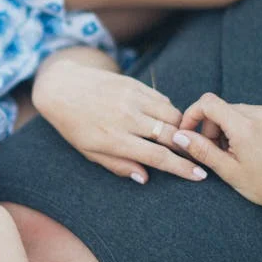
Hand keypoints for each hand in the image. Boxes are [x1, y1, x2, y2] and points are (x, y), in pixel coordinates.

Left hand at [32, 60, 206, 183]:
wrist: (62, 88)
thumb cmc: (74, 126)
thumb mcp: (89, 152)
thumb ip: (118, 165)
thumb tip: (145, 178)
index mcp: (114, 139)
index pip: (157, 156)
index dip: (182, 168)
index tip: (200, 175)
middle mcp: (126, 118)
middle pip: (171, 135)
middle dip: (188, 148)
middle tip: (198, 156)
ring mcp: (132, 98)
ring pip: (172, 115)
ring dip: (181, 129)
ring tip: (180, 139)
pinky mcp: (135, 84)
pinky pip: (163, 100)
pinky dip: (168, 112)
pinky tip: (163, 120)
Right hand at [172, 93, 261, 217]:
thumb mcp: (228, 171)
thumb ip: (201, 150)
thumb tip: (179, 136)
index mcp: (245, 127)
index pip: (207, 103)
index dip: (192, 115)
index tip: (187, 132)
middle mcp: (259, 114)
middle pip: (219, 108)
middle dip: (209, 127)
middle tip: (215, 152)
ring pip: (232, 110)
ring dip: (224, 127)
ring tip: (232, 152)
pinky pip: (248, 113)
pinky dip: (239, 126)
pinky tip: (245, 147)